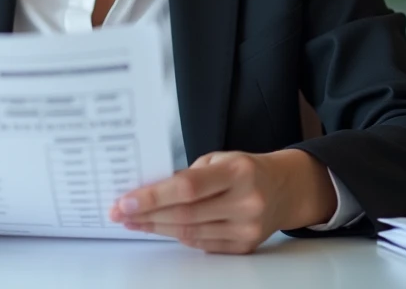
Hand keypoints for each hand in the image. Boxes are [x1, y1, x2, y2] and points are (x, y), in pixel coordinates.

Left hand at [108, 149, 336, 254]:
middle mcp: (245, 201)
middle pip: (184, 214)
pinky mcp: (245, 246)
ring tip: (133, 221)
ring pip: (190, 233)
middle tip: (120, 213)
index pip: (187, 187)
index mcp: (237, 171)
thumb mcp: (220, 159)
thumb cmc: (246, 169)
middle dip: (146, 215)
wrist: (286, 189)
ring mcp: (247, 228)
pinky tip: (160, 228)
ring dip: (156, 228)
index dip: (153, 196)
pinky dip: (178, 236)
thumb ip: (188, 174)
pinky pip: (202, 244)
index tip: (125, 201)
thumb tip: (148, 191)